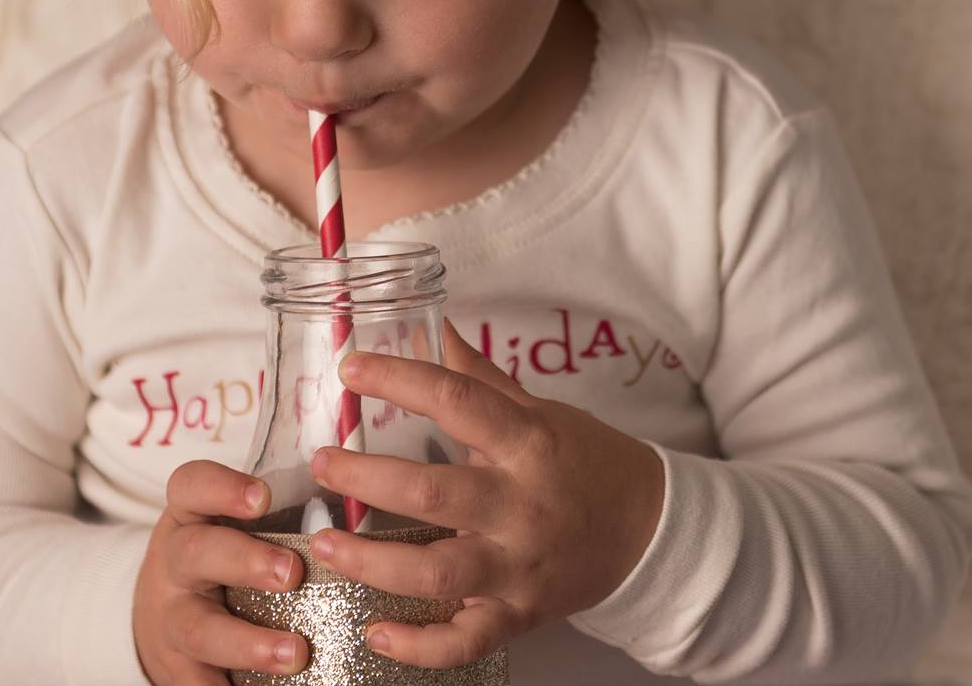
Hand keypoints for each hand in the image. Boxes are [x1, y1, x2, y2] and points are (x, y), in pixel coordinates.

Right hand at [132, 459, 311, 683]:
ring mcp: (172, 618)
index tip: (262, 497)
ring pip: (199, 629)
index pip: (192, 487)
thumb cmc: (215, 561)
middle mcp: (175, 564)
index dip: (222, 489)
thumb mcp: (227, 528)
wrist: (158, 615)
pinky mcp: (177, 668)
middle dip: (245, 562)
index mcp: (190, 518)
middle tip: (291, 572)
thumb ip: (276, 518)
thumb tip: (356, 512)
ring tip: (294, 654)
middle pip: (196, 554)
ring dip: (248, 643)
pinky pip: (197, 684)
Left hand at [302, 318, 663, 668]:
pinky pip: (466, 640)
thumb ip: (480, 377)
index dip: (399, 379)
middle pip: (434, 494)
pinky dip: (419, 646)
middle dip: (367, 479)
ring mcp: (519, 565)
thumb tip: (432, 326)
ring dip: (374, 563)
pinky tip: (373, 632)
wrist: (650, 531)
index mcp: (527, 442)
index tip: (351, 369)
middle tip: (322, 463)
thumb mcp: (540, 411)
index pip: (456, 400)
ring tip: (324, 546)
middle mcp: (521, 505)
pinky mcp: (520, 613)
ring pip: (439, 573)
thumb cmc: (584, 463)